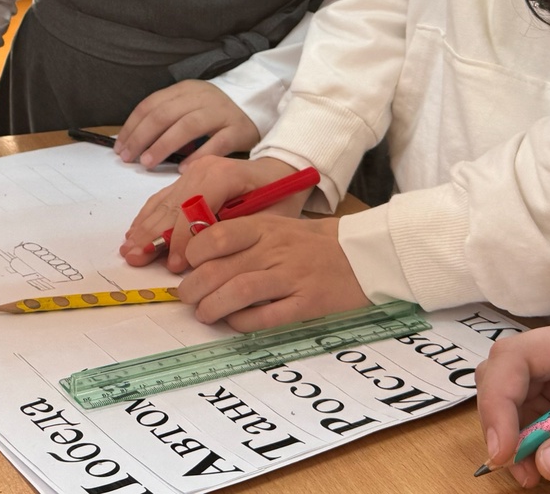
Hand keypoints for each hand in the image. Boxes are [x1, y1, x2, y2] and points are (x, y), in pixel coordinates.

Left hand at [116, 80, 260, 168]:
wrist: (256, 106)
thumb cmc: (213, 113)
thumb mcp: (188, 107)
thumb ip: (166, 120)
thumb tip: (134, 144)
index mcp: (185, 89)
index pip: (151, 105)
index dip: (132, 126)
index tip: (120, 147)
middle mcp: (202, 97)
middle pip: (165, 114)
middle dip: (142, 137)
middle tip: (130, 158)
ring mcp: (222, 112)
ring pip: (188, 126)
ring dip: (164, 145)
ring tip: (148, 163)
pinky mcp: (239, 129)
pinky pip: (217, 143)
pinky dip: (198, 155)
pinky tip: (183, 169)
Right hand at [120, 155, 302, 269]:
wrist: (281, 171)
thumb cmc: (281, 195)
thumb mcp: (270, 217)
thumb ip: (237, 235)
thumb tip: (207, 259)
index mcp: (224, 174)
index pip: (195, 209)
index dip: (184, 239)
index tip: (177, 266)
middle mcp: (203, 169)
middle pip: (172, 206)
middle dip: (153, 236)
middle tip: (136, 259)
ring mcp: (192, 171)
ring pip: (162, 203)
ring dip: (144, 229)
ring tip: (129, 251)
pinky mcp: (186, 177)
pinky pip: (162, 198)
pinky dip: (148, 218)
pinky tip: (136, 234)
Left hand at [178, 215, 369, 330]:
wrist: (362, 255)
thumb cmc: (310, 243)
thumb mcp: (275, 227)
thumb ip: (242, 238)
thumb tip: (198, 258)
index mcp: (264, 227)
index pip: (217, 236)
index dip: (194, 254)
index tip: (187, 266)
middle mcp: (275, 250)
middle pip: (221, 268)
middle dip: (194, 287)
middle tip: (186, 297)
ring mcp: (292, 276)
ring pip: (239, 291)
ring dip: (212, 307)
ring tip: (204, 313)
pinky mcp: (308, 304)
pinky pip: (266, 317)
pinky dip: (243, 322)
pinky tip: (234, 322)